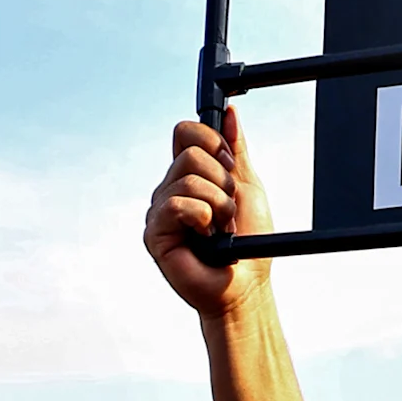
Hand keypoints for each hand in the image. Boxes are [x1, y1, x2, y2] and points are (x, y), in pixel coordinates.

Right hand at [145, 112, 273, 324]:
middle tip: (228, 211)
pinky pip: (177, 204)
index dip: (213, 143)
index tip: (229, 169)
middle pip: (190, 152)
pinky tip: (205, 238)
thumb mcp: (247, 186)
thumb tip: (229, 114)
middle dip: (222, 181)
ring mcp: (159, 210)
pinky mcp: (154, 232)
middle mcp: (170, 188)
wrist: (245, 285)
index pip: (187, 132)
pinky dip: (202, 218)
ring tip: (220, 229)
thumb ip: (236, 149)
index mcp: (189, 174)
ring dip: (217, 205)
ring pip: (188, 178)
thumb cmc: (248, 244)